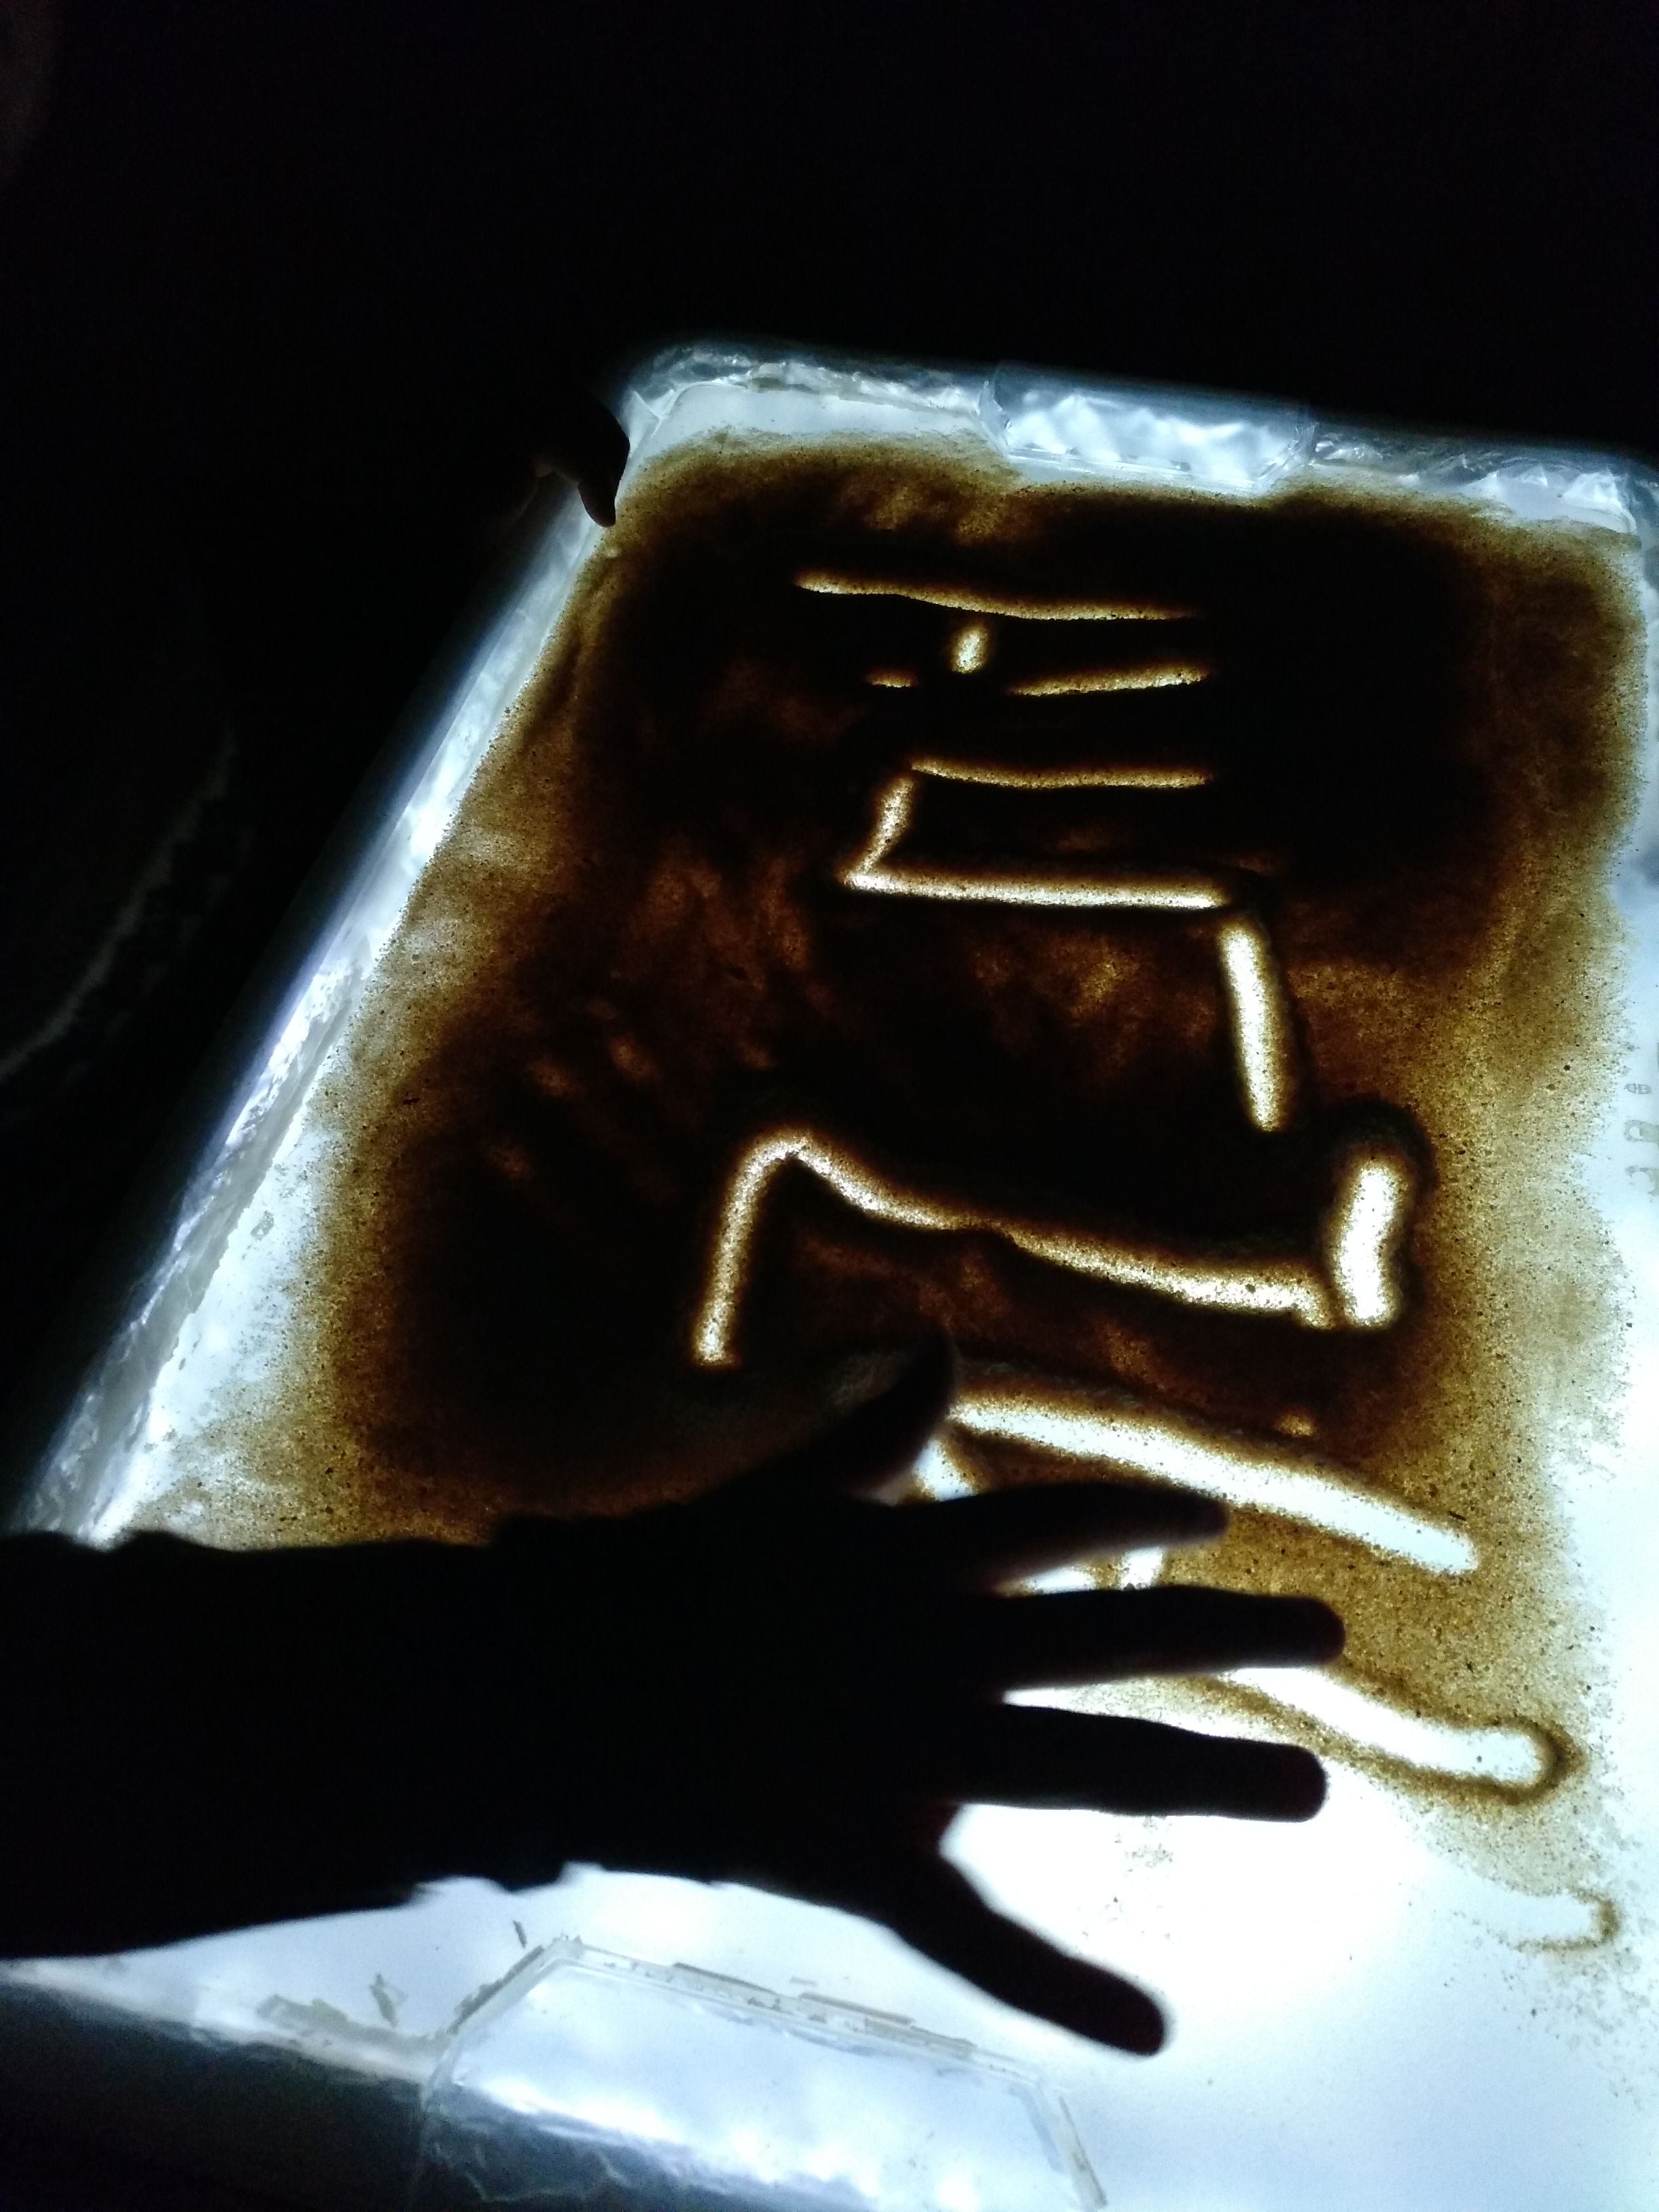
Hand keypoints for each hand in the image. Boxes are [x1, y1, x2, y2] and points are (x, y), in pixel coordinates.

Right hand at [486, 1339, 1341, 2054]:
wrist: (552, 1692)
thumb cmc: (656, 1580)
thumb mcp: (775, 1492)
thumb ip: (871, 1432)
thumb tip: (936, 1344)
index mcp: (907, 1557)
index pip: (1056, 1518)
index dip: (1139, 1507)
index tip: (1215, 1507)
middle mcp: (934, 1649)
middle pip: (1112, 1635)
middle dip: (1228, 1633)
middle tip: (1330, 1630)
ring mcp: (910, 1756)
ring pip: (1087, 1766)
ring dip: (1206, 1776)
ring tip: (1319, 1790)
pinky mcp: (869, 1857)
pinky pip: (977, 1936)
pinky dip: (1063, 1988)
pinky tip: (1152, 2031)